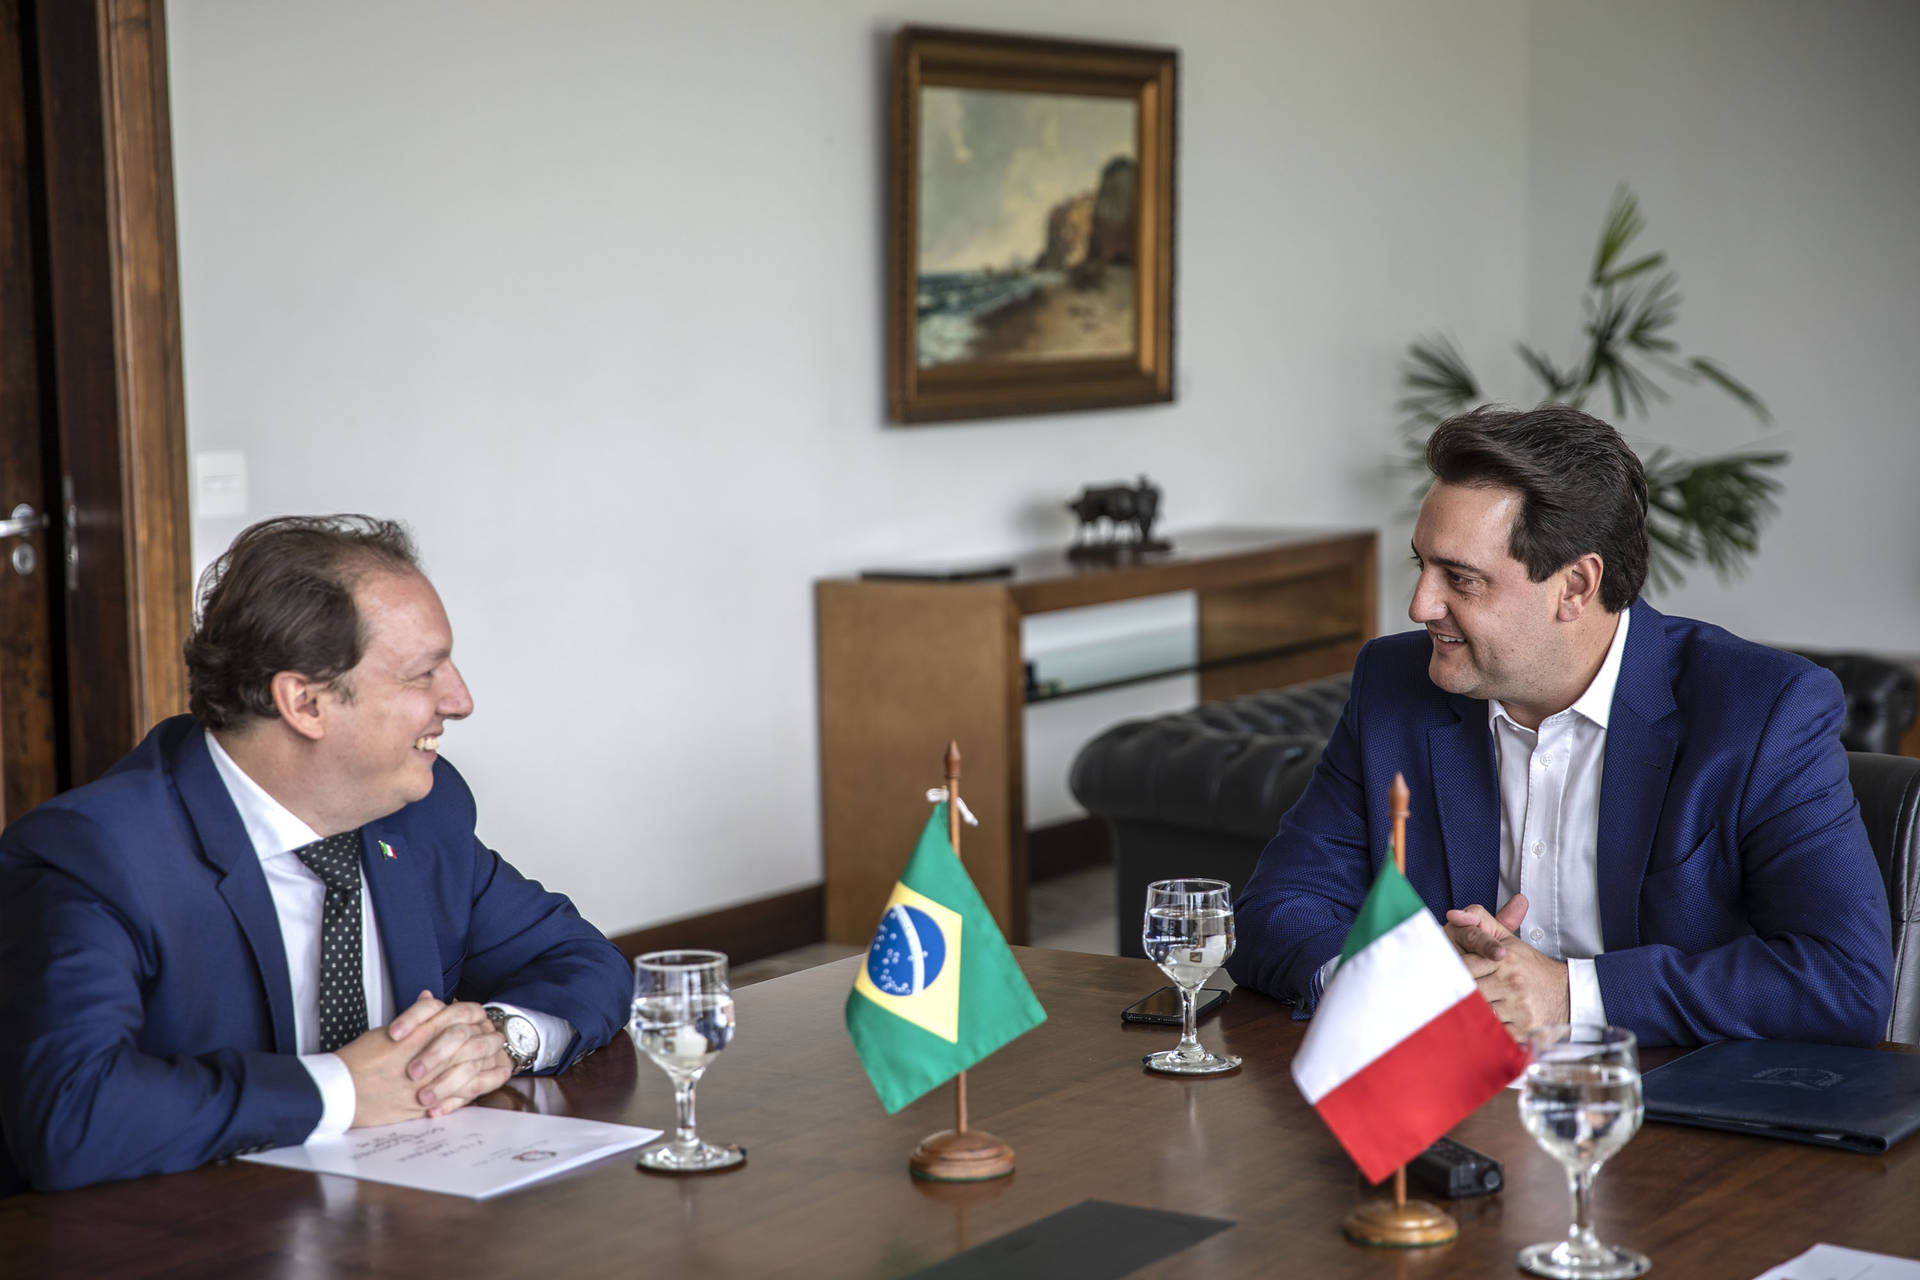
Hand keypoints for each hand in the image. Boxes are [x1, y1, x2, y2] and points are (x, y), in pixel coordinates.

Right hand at [336, 992, 511, 1125]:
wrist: (339, 1091)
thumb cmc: (359, 1059)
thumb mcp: (387, 1030)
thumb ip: (416, 1016)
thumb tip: (429, 999)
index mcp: (420, 1032)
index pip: (460, 1015)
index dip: (476, 1016)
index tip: (483, 1019)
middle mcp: (429, 1054)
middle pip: (473, 1041)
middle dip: (490, 1039)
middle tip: (499, 1038)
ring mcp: (430, 1080)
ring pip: (472, 1067)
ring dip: (490, 1061)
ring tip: (502, 1058)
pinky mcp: (426, 1102)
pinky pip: (461, 1093)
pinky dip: (480, 1085)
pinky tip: (492, 1079)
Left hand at [1445, 893, 1569, 1037]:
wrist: (1566, 993)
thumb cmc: (1529, 967)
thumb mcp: (1507, 939)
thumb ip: (1479, 920)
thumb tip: (1452, 914)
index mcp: (1505, 959)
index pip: (1463, 968)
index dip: (1452, 974)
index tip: (1445, 978)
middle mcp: (1513, 983)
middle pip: (1468, 994)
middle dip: (1459, 996)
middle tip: (1452, 998)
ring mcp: (1520, 1009)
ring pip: (1479, 1016)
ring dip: (1473, 1016)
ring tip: (1470, 1012)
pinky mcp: (1524, 1030)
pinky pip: (1494, 1034)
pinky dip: (1488, 1032)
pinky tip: (1487, 1026)